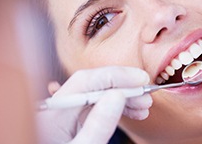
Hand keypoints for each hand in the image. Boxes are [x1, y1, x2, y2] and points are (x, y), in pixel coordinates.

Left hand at [37, 66, 151, 143]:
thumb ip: (98, 125)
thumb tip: (118, 95)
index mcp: (55, 111)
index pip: (86, 80)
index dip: (116, 75)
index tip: (140, 79)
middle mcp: (60, 105)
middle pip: (94, 83)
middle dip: (124, 86)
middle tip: (146, 95)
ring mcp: (68, 110)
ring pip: (99, 92)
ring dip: (124, 96)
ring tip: (143, 106)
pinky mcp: (76, 117)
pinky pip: (98, 104)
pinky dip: (117, 105)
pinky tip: (133, 111)